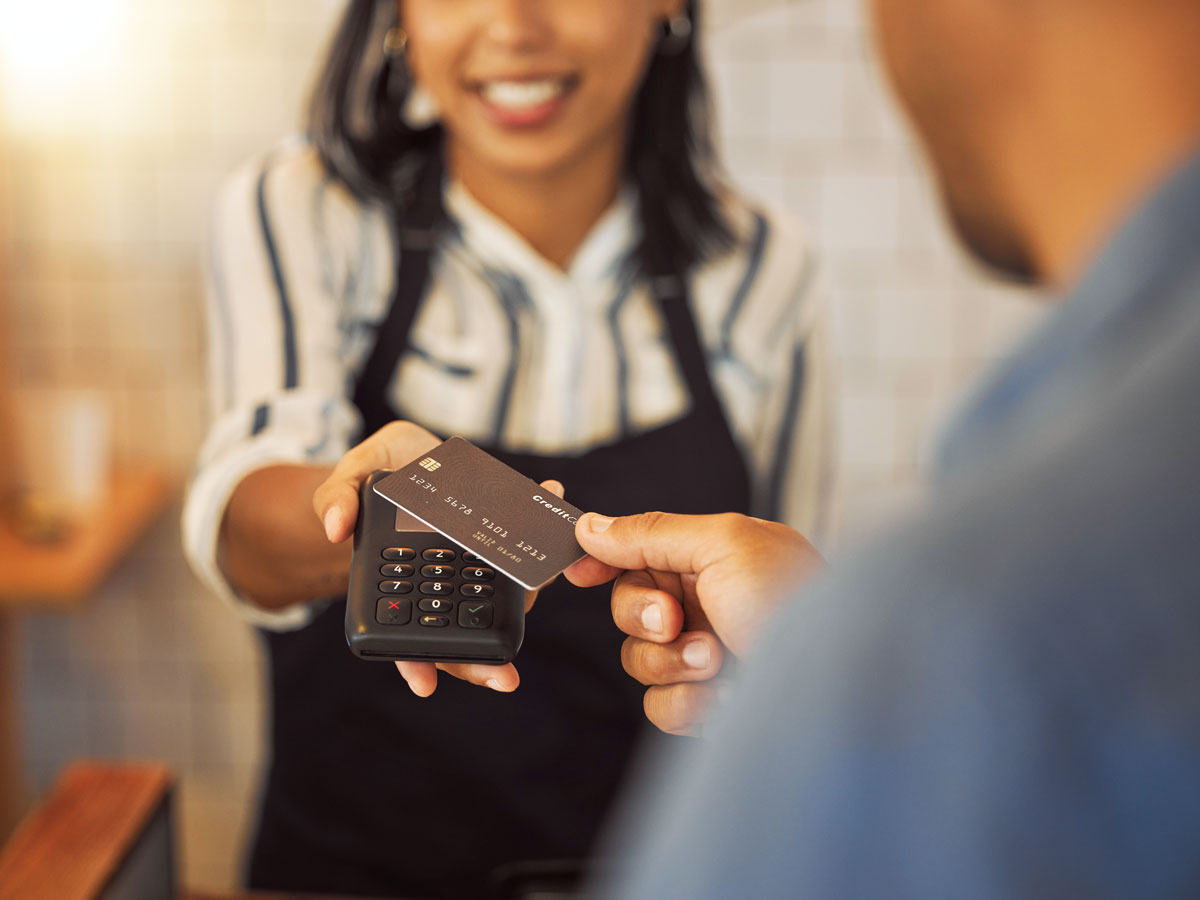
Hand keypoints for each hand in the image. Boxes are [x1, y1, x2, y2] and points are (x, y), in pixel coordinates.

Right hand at [312, 421, 562, 697]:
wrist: (412, 456)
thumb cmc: (376, 477)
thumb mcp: (345, 480)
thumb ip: (335, 499)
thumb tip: (335, 528)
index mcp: (403, 584)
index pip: (409, 635)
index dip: (416, 662)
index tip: (425, 685)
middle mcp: (445, 584)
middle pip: (463, 633)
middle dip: (483, 662)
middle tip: (504, 679)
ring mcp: (478, 565)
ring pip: (503, 596)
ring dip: (529, 590)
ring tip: (544, 575)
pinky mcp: (503, 539)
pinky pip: (524, 546)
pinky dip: (540, 531)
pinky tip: (550, 499)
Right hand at [565, 512, 823, 734]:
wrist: (841, 686)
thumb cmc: (796, 603)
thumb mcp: (724, 544)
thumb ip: (651, 533)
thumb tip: (590, 523)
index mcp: (714, 556)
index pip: (641, 551)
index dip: (604, 559)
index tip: (577, 571)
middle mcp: (709, 604)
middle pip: (628, 607)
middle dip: (645, 617)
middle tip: (676, 620)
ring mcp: (709, 657)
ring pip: (639, 660)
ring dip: (671, 662)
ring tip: (718, 661)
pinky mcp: (711, 704)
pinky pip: (661, 705)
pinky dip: (688, 703)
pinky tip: (726, 698)